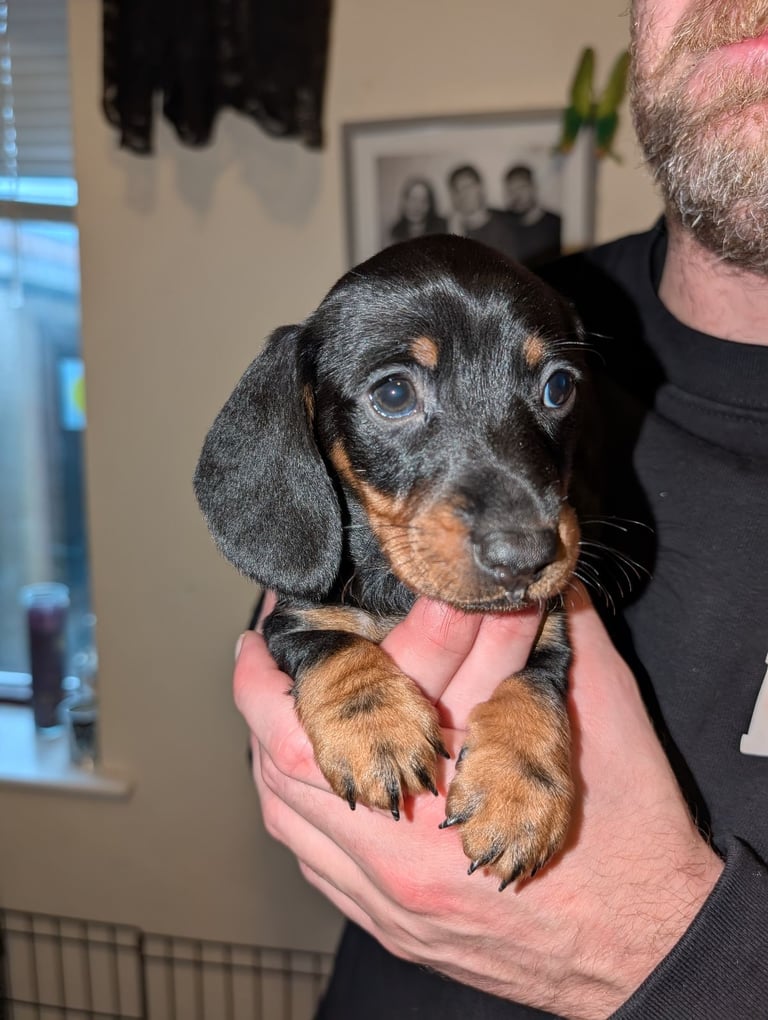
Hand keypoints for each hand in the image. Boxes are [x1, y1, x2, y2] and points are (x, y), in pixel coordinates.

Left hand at [234, 592, 722, 1018]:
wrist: (651, 943)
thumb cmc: (633, 837)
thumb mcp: (613, 719)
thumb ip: (567, 637)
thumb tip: (539, 583)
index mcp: (461, 791)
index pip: (370, 698)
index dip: (322, 643)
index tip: (303, 606)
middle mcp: (410, 857)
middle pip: (294, 764)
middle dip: (260, 693)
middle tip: (258, 647)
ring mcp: (395, 900)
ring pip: (289, 817)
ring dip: (269, 748)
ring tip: (267, 698)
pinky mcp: (396, 925)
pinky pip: (313, 863)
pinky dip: (295, 806)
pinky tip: (306, 774)